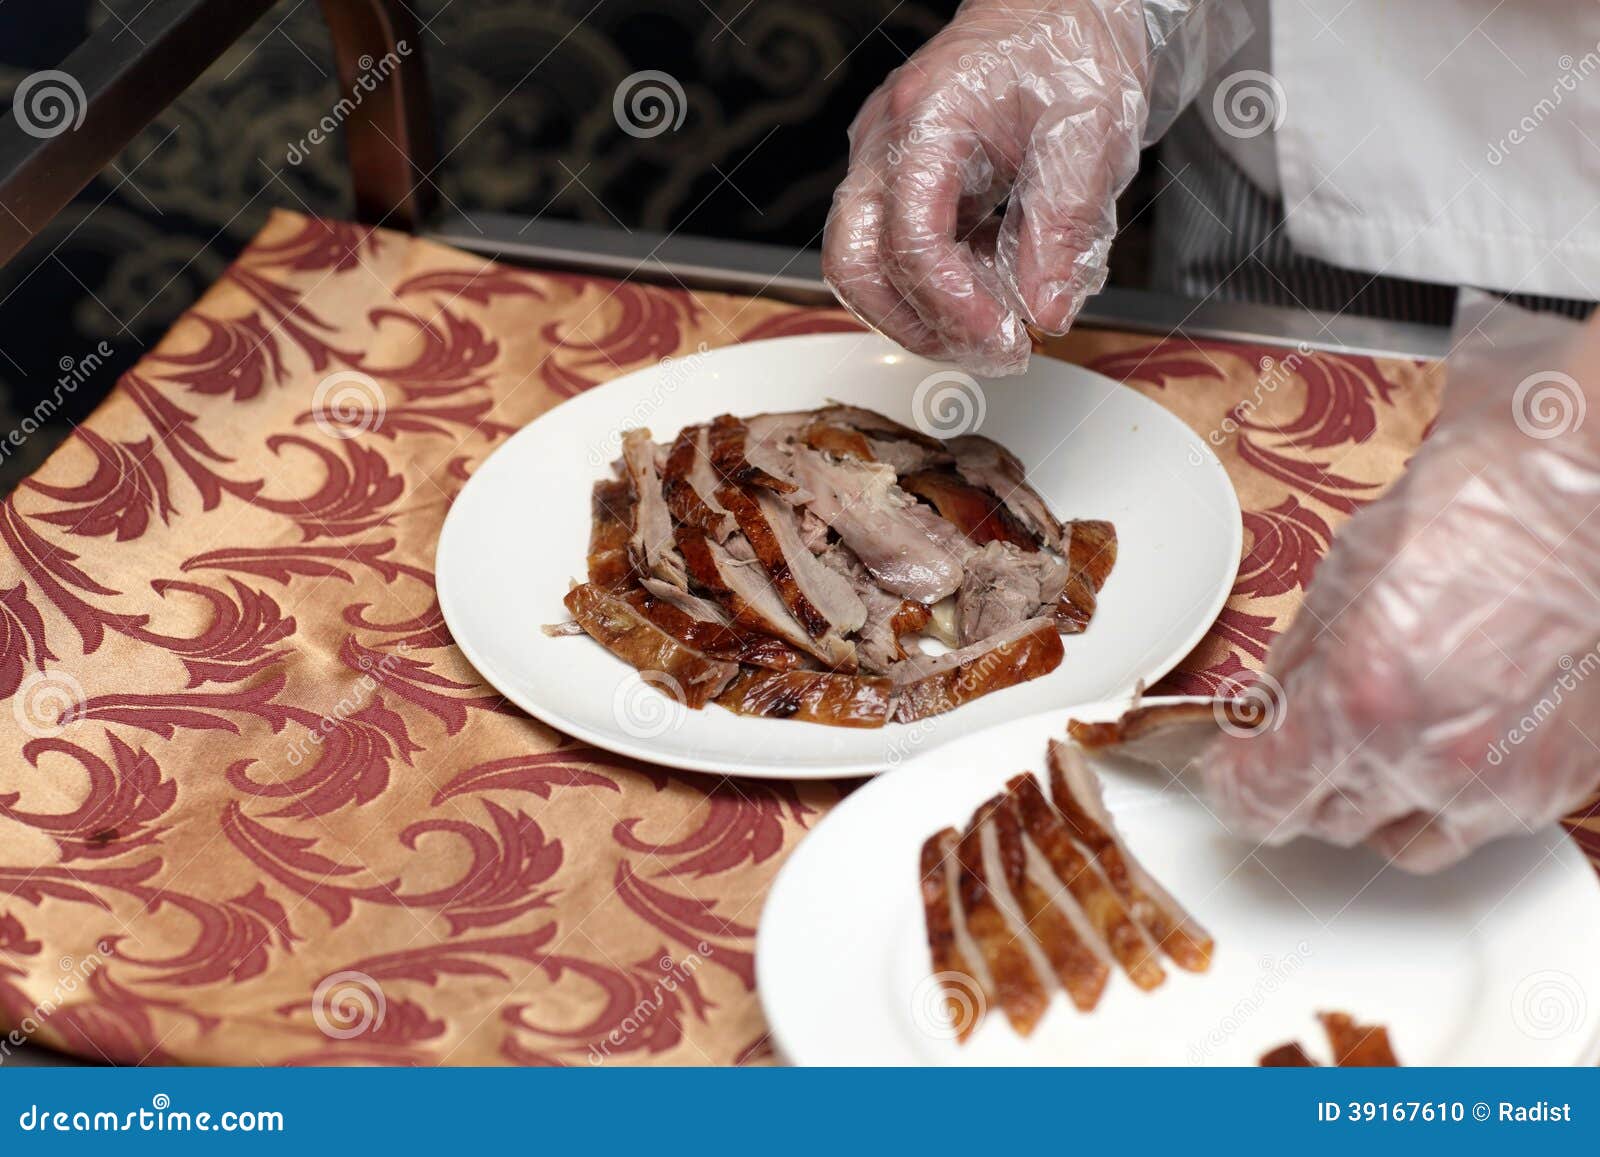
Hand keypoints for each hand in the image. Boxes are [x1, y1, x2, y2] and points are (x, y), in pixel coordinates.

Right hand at [823, 0, 1154, 375]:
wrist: (1061, 8)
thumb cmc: (1071, 53)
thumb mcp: (1091, 136)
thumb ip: (1066, 230)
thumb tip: (1045, 313)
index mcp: (928, 118)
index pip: (910, 237)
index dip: (953, 304)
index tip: (1006, 337)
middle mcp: (886, 140)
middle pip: (854, 262)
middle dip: (917, 324)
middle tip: (990, 351)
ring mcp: (881, 161)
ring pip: (861, 267)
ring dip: (920, 316)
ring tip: (993, 330)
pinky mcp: (896, 181)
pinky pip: (891, 252)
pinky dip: (936, 288)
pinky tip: (990, 291)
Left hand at [1202, 298, 1599, 871]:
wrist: (1571, 495)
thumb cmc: (1465, 519)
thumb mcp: (1336, 588)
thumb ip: (1293, 674)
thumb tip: (1266, 719)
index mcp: (1359, 707)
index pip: (1265, 799)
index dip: (1236, 786)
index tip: (1232, 772)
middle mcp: (1431, 762)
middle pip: (1330, 821)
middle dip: (1305, 783)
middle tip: (1303, 738)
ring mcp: (1503, 783)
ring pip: (1406, 839)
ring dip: (1377, 800)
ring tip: (1377, 738)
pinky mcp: (1560, 784)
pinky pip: (1479, 820)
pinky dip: (1450, 792)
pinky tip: (1446, 734)